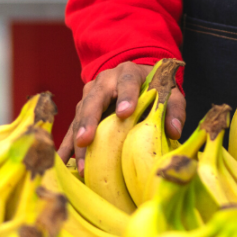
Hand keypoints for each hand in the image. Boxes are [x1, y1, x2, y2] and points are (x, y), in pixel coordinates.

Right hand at [57, 60, 186, 170]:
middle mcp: (104, 81)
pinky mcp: (82, 110)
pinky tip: (62, 163)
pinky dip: (67, 145)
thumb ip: (174, 109)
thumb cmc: (155, 88)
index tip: (125, 113)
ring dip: (77, 139)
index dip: (126, 95)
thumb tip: (174, 130)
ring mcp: (90, 95)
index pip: (127, 81)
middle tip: (86, 140)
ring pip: (80, 115)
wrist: (138, 78)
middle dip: (89, 120)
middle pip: (94, 99)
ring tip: (80, 164)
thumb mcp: (169, 94)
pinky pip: (72, 128)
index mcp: (128, 72)